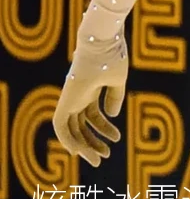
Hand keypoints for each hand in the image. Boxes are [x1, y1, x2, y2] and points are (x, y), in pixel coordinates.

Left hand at [53, 35, 127, 166]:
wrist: (102, 41)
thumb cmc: (112, 55)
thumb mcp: (118, 79)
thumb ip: (115, 96)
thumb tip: (114, 115)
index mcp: (91, 89)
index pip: (93, 114)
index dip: (104, 128)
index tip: (116, 138)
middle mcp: (79, 96)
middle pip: (82, 125)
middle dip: (93, 142)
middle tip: (106, 156)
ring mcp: (71, 99)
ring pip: (72, 130)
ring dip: (85, 145)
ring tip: (101, 157)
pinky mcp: (64, 101)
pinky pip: (61, 127)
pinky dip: (68, 140)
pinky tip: (79, 151)